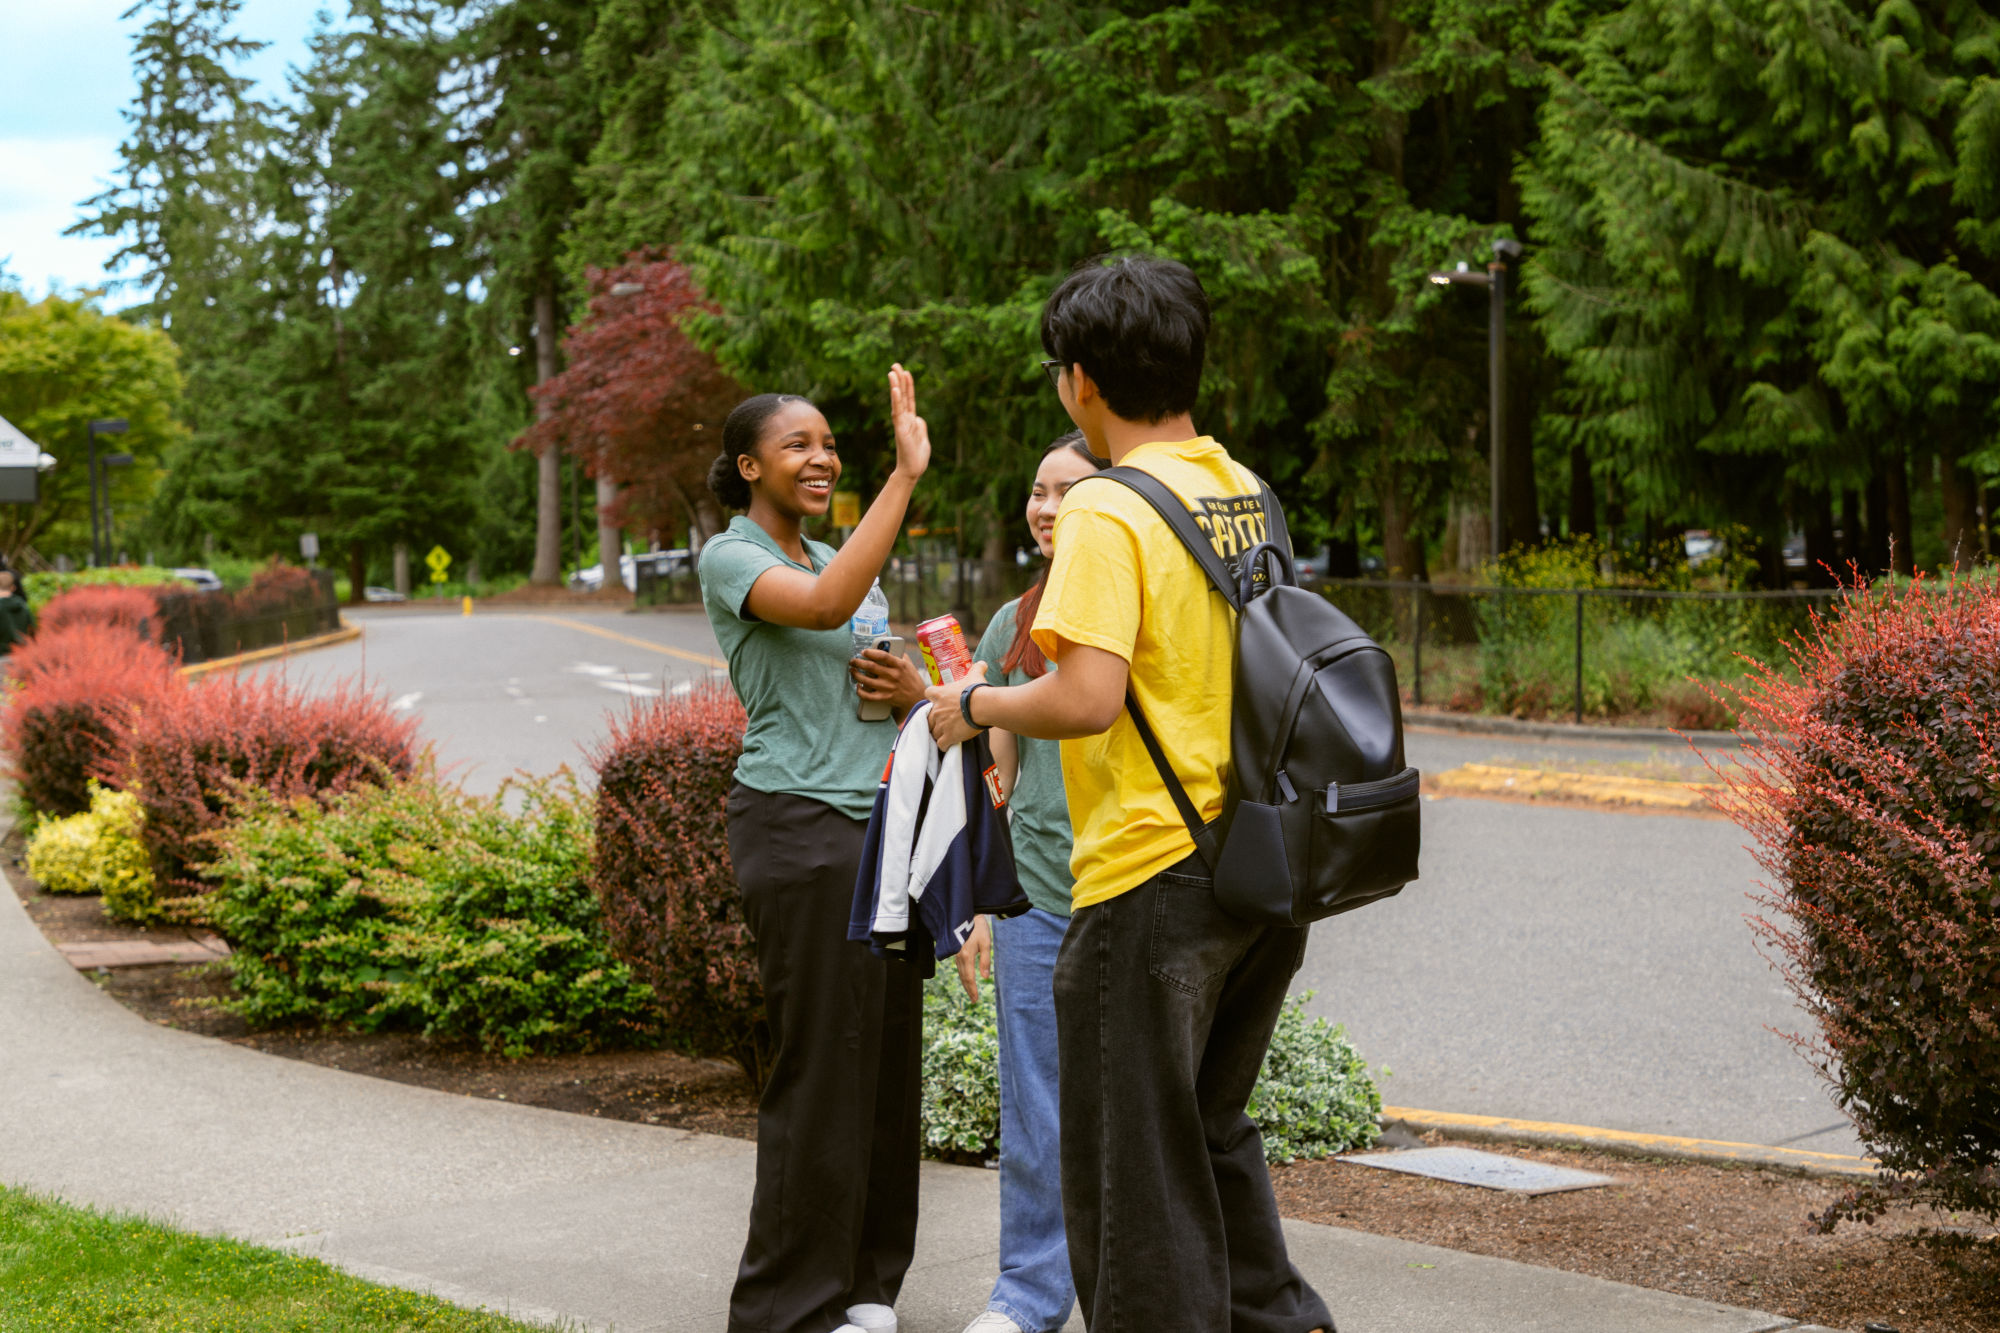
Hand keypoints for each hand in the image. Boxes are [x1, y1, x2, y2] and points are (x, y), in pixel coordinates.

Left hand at [850, 647, 927, 708]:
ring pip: (866, 680)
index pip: (883, 656)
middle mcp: (893, 676)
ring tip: (852, 671)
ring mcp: (888, 687)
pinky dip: (860, 691)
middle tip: (853, 661)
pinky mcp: (885, 698)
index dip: (871, 652)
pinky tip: (858, 686)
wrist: (917, 698)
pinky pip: (868, 696)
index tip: (863, 652)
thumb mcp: (909, 664)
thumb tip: (888, 647)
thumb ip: (899, 655)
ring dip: (856, 675)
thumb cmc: (912, 680)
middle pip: (871, 667)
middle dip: (858, 662)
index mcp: (899, 665)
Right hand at [888, 363, 930, 480]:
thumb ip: (920, 426)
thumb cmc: (917, 457)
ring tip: (892, 372)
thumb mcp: (923, 437)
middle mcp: (905, 419)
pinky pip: (898, 413)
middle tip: (895, 364)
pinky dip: (896, 401)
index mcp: (911, 420)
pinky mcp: (900, 430)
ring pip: (898, 402)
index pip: (909, 399)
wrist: (913, 471)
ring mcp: (902, 423)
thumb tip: (918, 417)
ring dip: (895, 386)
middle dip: (899, 380)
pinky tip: (895, 390)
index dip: (908, 385)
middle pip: (902, 396)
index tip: (906, 372)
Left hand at [925, 661, 989, 748]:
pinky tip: (950, 743)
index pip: (927, 694)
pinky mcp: (948, 736)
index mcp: (939, 694)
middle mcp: (937, 710)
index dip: (933, 698)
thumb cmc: (976, 690)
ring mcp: (941, 724)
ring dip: (939, 733)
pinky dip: (944, 745)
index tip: (940, 701)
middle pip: (928, 717)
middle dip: (934, 720)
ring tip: (948, 734)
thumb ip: (977, 668)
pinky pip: (940, 744)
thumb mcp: (975, 675)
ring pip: (933, 732)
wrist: (982, 706)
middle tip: (945, 720)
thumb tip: (982, 663)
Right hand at [954, 914, 992, 1002]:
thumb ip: (985, 961)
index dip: (972, 990)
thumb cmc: (979, 928)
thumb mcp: (986, 943)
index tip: (976, 1000)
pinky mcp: (955, 950)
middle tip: (974, 1000)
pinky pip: (958, 966)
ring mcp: (955, 953)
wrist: (968, 913)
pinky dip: (962, 974)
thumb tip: (985, 977)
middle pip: (963, 977)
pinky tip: (966, 978)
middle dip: (969, 989)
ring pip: (960, 972)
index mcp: (966, 955)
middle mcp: (958, 956)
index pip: (969, 978)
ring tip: (971, 992)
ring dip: (965, 983)